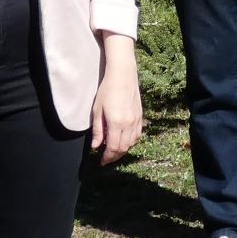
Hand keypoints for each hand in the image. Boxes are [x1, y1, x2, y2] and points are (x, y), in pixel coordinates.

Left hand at [91, 36, 141, 164]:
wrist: (123, 76)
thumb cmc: (107, 90)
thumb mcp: (97, 111)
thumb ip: (97, 130)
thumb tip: (95, 146)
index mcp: (116, 123)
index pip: (113, 148)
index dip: (107, 157)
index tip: (101, 161)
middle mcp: (128, 124)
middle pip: (123, 148)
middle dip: (114, 156)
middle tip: (106, 159)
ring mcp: (136, 121)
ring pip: (131, 143)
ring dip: (123, 150)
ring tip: (114, 151)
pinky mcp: (140, 117)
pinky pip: (137, 135)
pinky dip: (131, 142)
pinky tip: (124, 141)